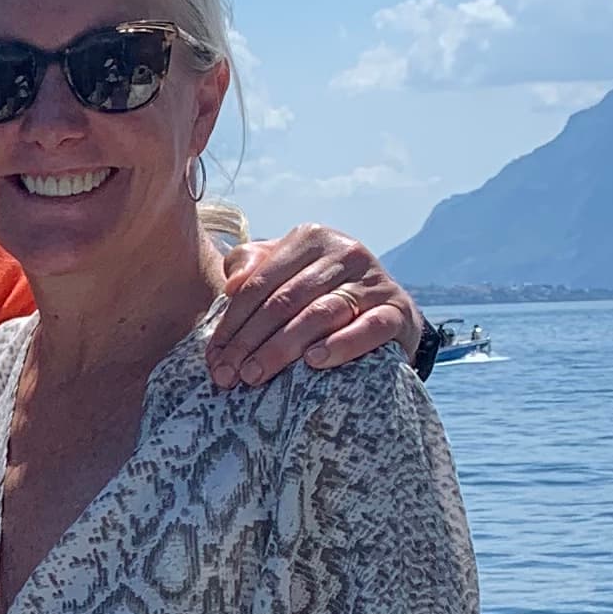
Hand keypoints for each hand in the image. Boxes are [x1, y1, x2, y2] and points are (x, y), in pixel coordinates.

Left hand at [206, 227, 421, 388]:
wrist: (385, 312)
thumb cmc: (319, 294)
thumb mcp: (282, 272)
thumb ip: (250, 267)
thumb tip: (231, 285)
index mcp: (311, 239)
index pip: (260, 283)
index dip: (232, 323)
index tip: (214, 359)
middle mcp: (345, 252)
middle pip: (285, 300)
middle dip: (250, 341)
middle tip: (229, 374)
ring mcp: (375, 280)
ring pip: (321, 313)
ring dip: (283, 347)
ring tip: (256, 374)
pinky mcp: (398, 310)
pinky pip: (370, 327)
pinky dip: (341, 344)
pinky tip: (314, 361)